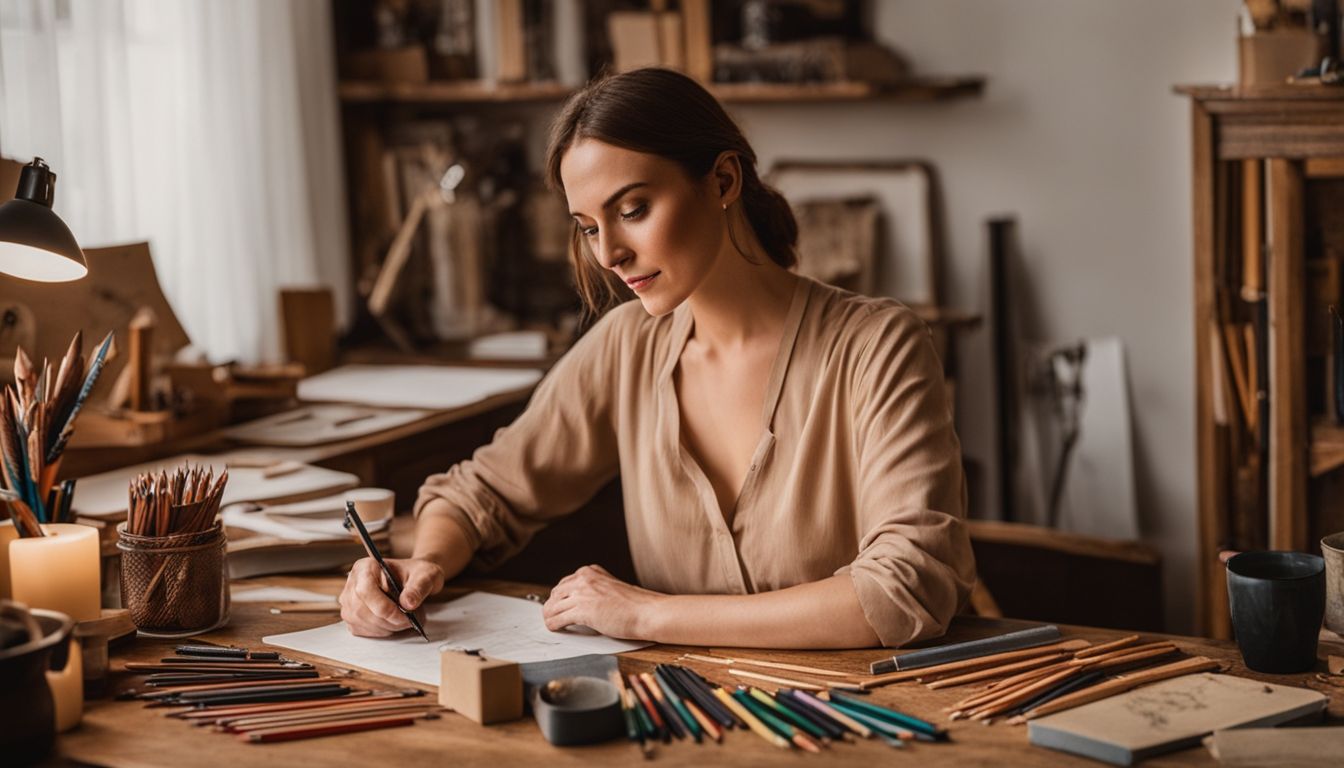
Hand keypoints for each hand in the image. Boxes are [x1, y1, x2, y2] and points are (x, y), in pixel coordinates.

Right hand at [339, 557, 443, 636]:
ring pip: (360, 622)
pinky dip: (379, 631)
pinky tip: (393, 623)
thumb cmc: (416, 574)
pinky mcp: (352, 615)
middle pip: (361, 609)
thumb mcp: (425, 575)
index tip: (404, 616)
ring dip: (385, 627)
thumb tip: (407, 604)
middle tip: (408, 621)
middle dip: (387, 621)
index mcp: (366, 566)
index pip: (365, 590)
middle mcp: (353, 582)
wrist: (414, 579)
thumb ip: (418, 587)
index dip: (383, 607)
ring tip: (403, 620)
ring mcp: (349, 600)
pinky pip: (361, 629)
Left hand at [542, 564, 664, 639]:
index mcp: (590, 571)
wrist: (646, 612)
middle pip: (556, 593)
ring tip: (552, 624)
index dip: (561, 597)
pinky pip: (558, 619)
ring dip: (550, 616)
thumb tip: (581, 602)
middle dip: (553, 606)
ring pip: (553, 606)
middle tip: (554, 616)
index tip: (560, 605)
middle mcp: (584, 579)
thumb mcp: (611, 587)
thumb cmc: (635, 604)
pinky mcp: (582, 610)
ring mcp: (582, 593)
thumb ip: (595, 589)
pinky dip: (553, 625)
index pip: (565, 583)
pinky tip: (555, 629)